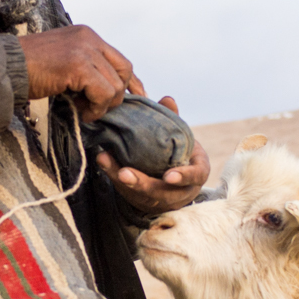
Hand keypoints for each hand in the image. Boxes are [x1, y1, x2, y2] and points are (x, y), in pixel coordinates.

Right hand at [19, 25, 145, 120]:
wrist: (5, 67)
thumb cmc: (28, 68)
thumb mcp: (63, 60)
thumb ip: (85, 67)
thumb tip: (105, 89)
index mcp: (86, 35)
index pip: (120, 60)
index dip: (132, 82)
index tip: (137, 97)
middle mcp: (89, 38)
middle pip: (124, 71)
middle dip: (116, 96)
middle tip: (96, 108)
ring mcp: (85, 50)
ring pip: (115, 86)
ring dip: (101, 105)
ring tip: (81, 109)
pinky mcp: (78, 65)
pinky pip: (103, 93)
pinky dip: (95, 108)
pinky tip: (79, 110)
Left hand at [96, 96, 209, 214]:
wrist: (177, 180)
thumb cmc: (183, 154)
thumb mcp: (183, 139)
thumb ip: (175, 121)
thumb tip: (167, 99)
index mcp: (196, 174)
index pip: (195, 177)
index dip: (184, 176)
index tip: (168, 176)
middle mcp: (180, 192)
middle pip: (161, 193)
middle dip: (141, 184)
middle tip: (124, 174)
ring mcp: (160, 199)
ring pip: (140, 195)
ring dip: (120, 181)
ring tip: (104, 161)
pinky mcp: (141, 198)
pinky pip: (126, 191)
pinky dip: (112, 175)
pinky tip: (102, 159)